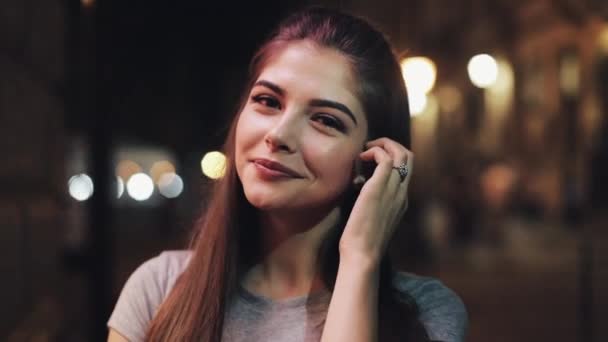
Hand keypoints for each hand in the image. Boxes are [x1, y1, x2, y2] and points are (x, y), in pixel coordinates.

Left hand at [339, 137, 413, 265]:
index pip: (405, 170)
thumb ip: (371, 202)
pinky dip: (374, 151)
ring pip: (401, 153)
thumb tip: (358, 185)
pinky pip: (385, 158)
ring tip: (366, 150)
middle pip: (408, 157)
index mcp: (401, 201)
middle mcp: (401, 193)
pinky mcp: (378, 188)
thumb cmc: (361, 241)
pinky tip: (361, 158)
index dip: (391, 157)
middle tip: (370, 148)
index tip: (370, 160)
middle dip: (390, 145)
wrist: (362, 254)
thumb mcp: (371, 218)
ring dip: (383, 144)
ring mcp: (393, 190)